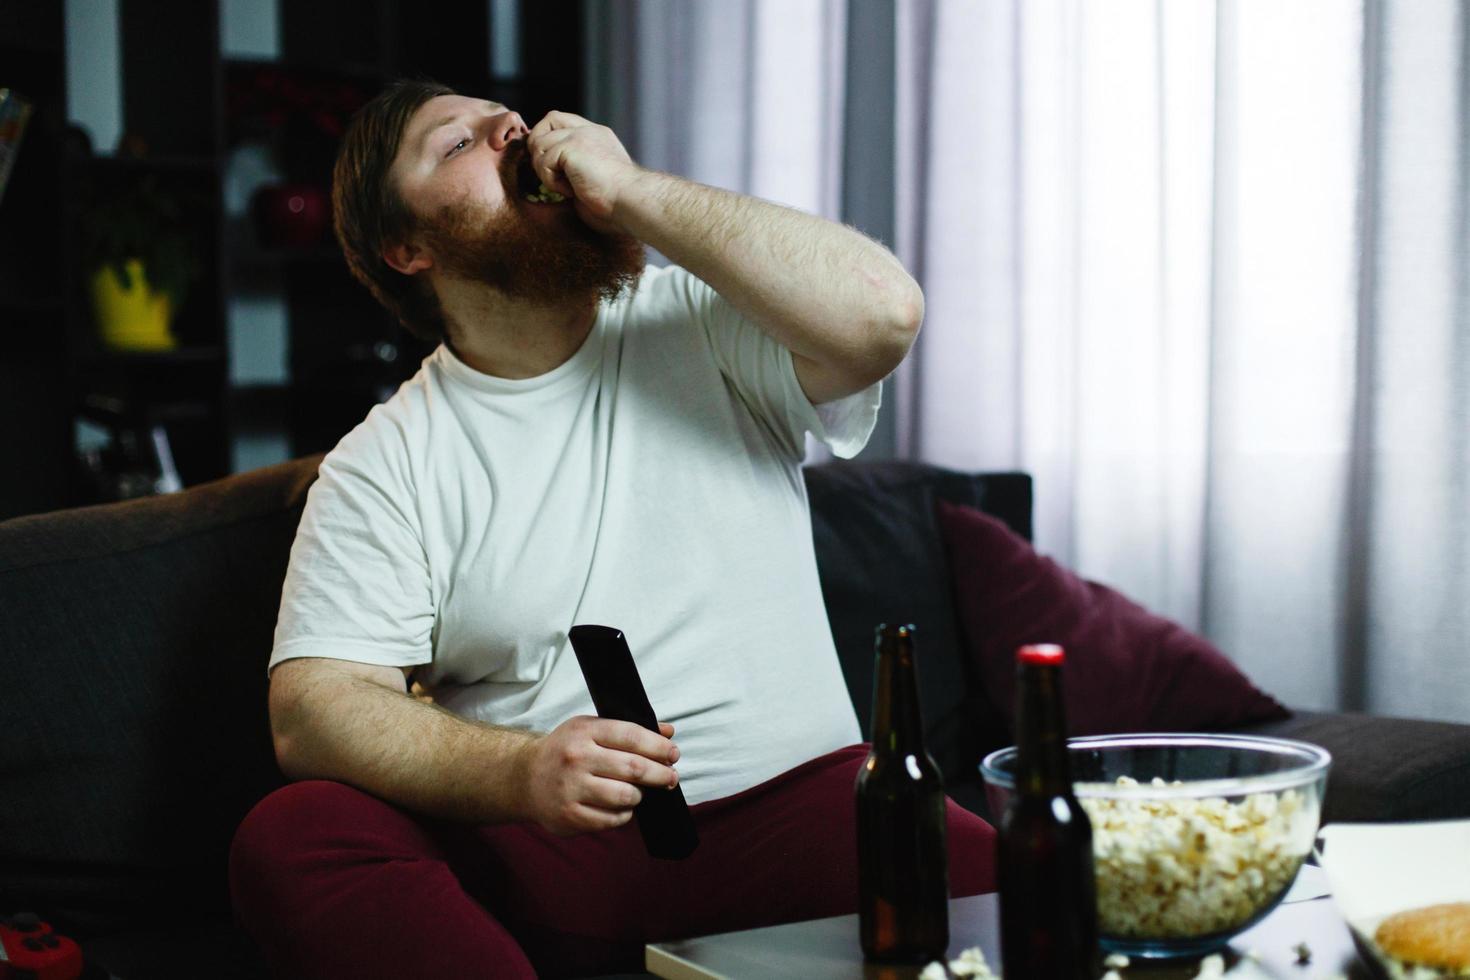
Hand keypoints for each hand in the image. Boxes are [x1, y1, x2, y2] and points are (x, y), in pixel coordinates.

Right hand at [520, 716, 679, 835]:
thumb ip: (629, 730)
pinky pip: (612, 819)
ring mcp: (572, 788)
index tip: (673, 754)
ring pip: (625, 796)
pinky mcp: (570, 815)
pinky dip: (624, 814)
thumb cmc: (565, 751)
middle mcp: (577, 758)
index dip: (658, 746)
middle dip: (660, 774)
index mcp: (584, 731)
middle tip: (670, 777)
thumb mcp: (590, 729)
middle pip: (633, 768)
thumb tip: (668, 732)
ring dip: (640, 795)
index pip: (632, 736)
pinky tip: (622, 807)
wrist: (523, 777)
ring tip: (640, 792)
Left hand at [526, 111, 644, 234]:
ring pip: (539, 143)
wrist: (630, 203)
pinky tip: (570, 191)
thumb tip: (552, 168)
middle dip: (539, 147)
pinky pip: (543, 160)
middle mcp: (588, 131)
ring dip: (545, 171)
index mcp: (597, 136)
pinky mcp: (572, 147)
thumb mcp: (596, 176)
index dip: (548, 139)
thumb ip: (577, 164)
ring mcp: (580, 136)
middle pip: (547, 121)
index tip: (551, 166)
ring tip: (567, 187)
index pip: (561, 121)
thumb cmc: (618, 202)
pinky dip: (551, 181)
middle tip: (550, 174)